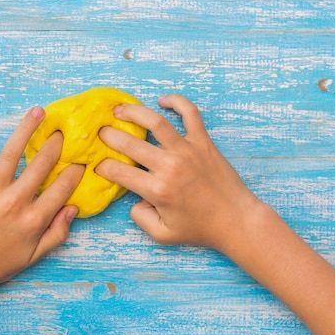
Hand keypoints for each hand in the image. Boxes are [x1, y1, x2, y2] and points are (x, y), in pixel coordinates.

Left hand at [0, 106, 84, 288]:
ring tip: (38, 111)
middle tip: (64, 130)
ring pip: (12, 155)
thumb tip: (73, 208)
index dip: (76, 171)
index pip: (63, 188)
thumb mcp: (36, 255)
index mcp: (35, 219)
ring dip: (26, 130)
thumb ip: (58, 233)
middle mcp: (16, 203)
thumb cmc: (1, 264)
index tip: (82, 160)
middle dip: (57, 144)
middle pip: (42, 165)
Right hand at [96, 94, 261, 253]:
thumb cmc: (200, 229)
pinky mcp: (203, 142)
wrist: (236, 220)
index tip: (98, 164)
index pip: (119, 172)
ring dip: (134, 112)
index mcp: (157, 190)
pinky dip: (177, 101)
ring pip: (156, 122)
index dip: (103, 166)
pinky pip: (190, 114)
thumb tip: (134, 198)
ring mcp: (187, 151)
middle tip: (100, 132)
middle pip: (130, 143)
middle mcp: (170, 166)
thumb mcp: (162, 235)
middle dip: (109, 136)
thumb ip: (139, 218)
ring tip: (119, 110)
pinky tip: (163, 100)